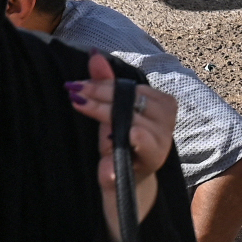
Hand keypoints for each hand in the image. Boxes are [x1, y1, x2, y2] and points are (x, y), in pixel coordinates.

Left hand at [64, 53, 174, 234]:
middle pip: (135, 103)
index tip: (78, 85)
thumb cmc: (117, 145)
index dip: (106, 85)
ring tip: (86, 114)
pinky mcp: (148, 169)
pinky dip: (125, 151)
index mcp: (161, 108)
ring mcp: (159, 149)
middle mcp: (166, 127)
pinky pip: (143, 152)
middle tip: (75, 95)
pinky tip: (108, 153)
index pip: (134, 89)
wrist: (123, 187)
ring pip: (138, 123)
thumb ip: (106, 84)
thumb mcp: (109, 113)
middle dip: (103, 98)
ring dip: (111, 119)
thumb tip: (94, 54)